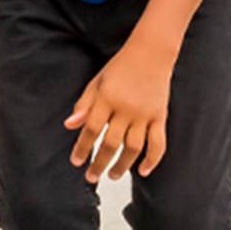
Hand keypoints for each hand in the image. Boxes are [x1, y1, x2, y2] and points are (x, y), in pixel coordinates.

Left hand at [64, 36, 176, 182]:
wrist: (151, 52)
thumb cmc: (120, 67)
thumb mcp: (97, 81)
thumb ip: (84, 104)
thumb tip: (69, 126)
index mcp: (107, 98)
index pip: (91, 129)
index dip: (82, 147)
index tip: (76, 162)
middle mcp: (126, 108)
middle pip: (111, 143)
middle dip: (99, 163)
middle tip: (90, 176)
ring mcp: (145, 114)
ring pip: (133, 148)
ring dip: (122, 165)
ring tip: (112, 176)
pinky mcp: (161, 116)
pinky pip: (158, 143)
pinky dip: (152, 160)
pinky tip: (142, 171)